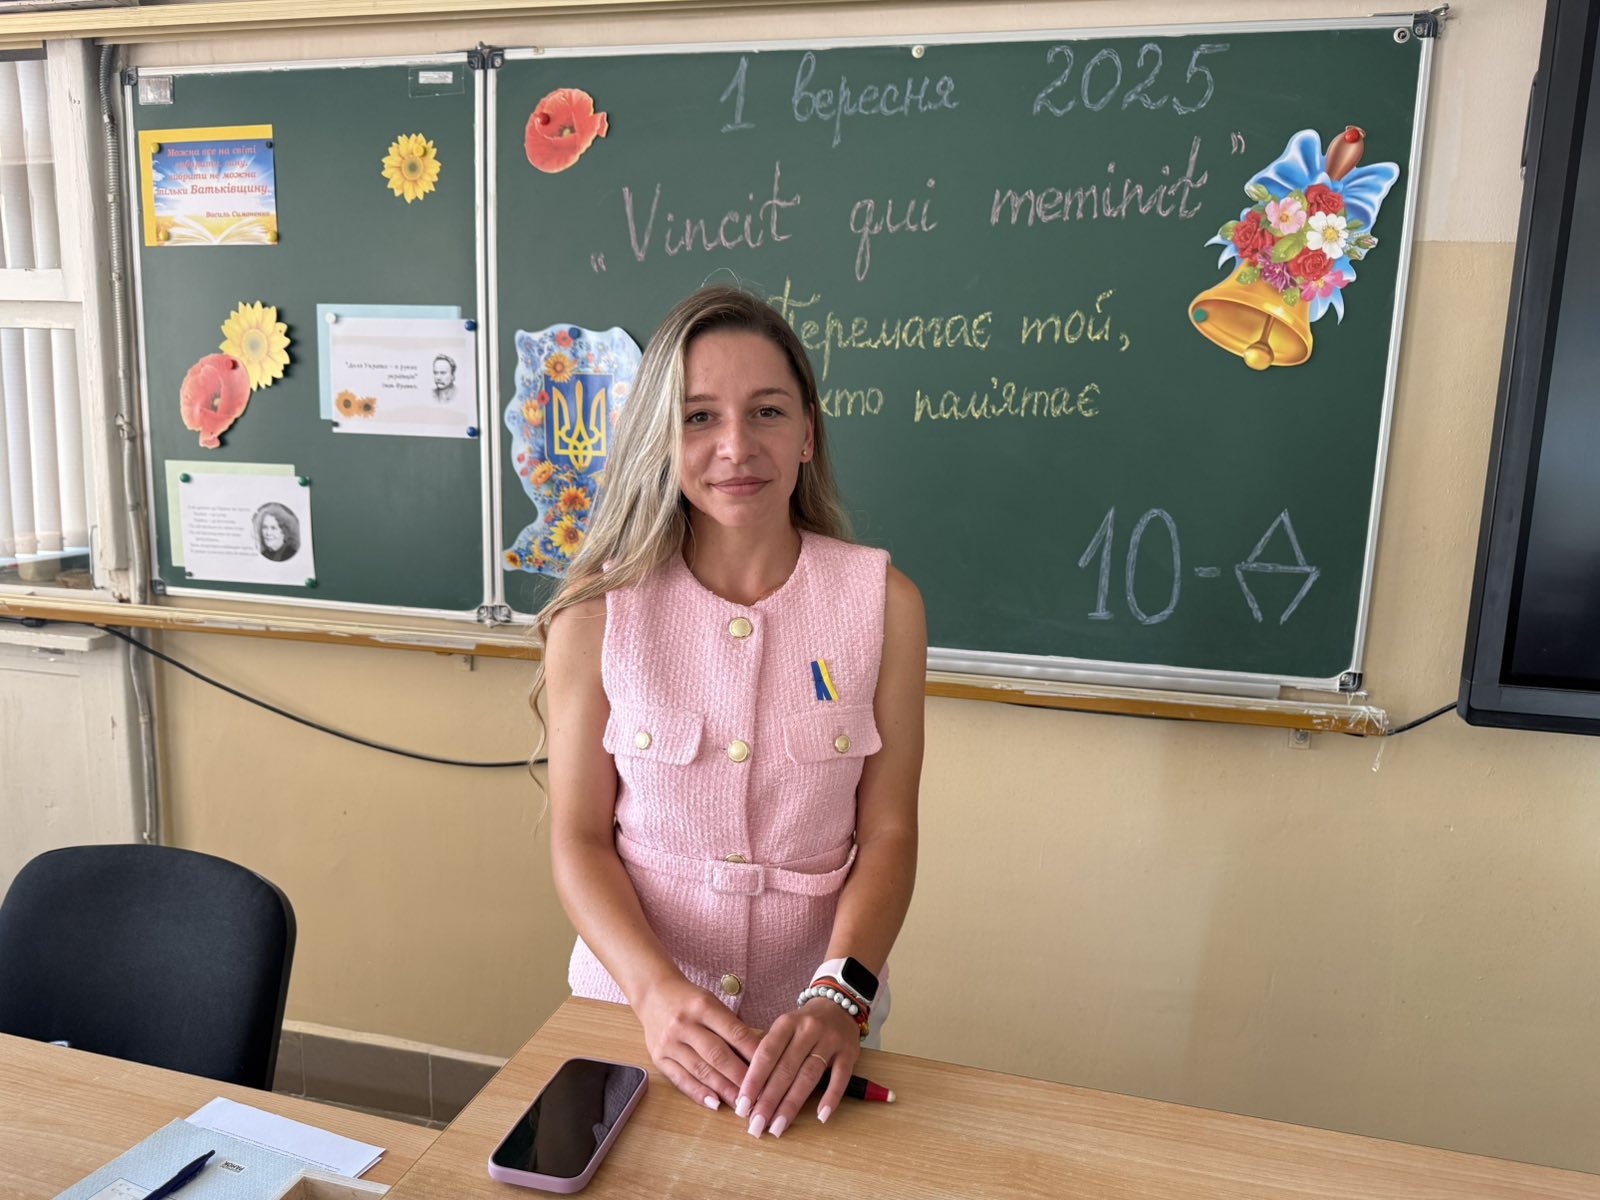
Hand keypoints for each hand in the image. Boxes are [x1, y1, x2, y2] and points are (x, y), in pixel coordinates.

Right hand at [634, 976, 761, 1110]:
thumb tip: (757, 1056)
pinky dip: (698, 1092)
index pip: (734, 1033)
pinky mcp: (658, 1057)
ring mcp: (669, 1042)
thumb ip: (731, 1027)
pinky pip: (680, 1079)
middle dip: (740, 1078)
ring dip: (723, 1090)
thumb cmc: (690, 1000)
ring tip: (740, 1104)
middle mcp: (684, 1024)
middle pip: (717, 1055)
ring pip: (700, 1070)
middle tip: (758, 1095)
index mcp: (703, 1006)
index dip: (753, 1053)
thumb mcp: (713, 1003)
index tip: (770, 1070)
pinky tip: (713, 1103)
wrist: (653, 993)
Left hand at [736, 997, 860, 1136]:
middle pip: (786, 1068)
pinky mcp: (850, 1052)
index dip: (753, 1081)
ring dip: (792, 1104)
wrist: (838, 1006)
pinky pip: (841, 1077)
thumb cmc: (803, 1026)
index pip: (766, 1053)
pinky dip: (831, 1097)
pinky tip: (821, 1116)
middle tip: (756, 1125)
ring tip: (778, 1127)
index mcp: (786, 1023)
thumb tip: (748, 1093)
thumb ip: (769, 1054)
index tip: (742, 1106)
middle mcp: (808, 1029)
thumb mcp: (784, 1029)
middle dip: (769, 1100)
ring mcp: (830, 1040)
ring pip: (809, 1075)